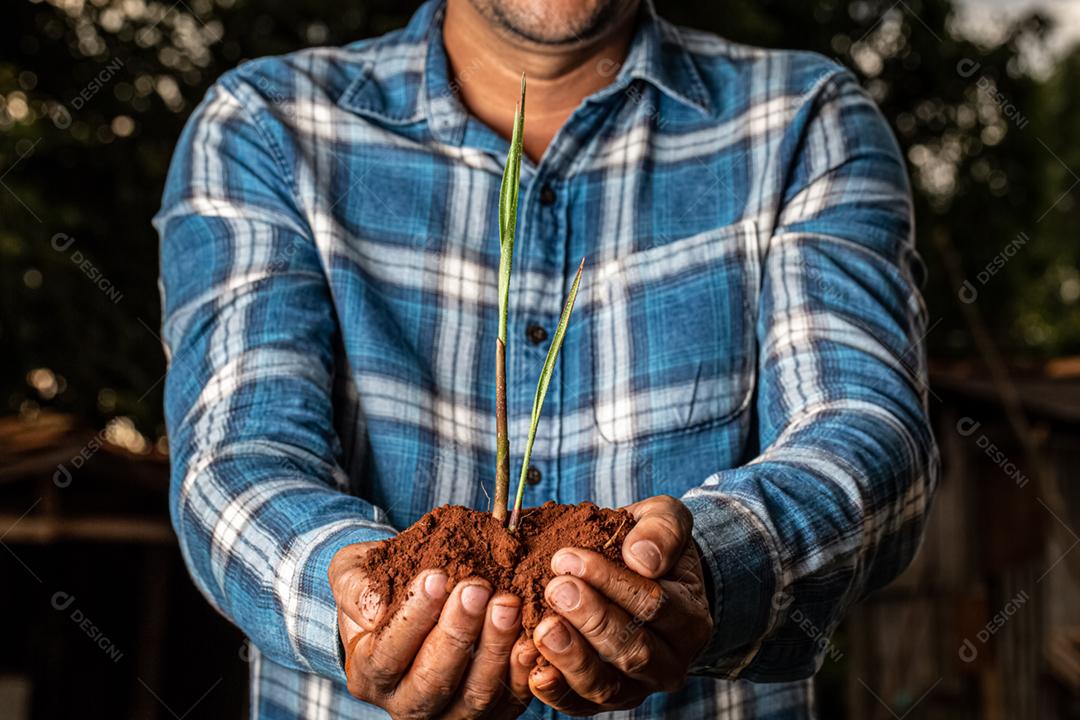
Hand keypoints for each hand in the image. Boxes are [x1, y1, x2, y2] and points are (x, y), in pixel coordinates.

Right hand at [329, 542, 531, 719]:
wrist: (410, 598)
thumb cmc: (380, 584)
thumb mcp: (353, 575)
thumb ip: (356, 588)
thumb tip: (376, 609)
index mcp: (368, 673)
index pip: (388, 654)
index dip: (414, 617)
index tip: (436, 576)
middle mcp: (405, 704)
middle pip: (432, 681)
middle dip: (457, 633)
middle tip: (477, 588)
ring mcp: (448, 714)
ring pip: (473, 697)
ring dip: (494, 648)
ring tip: (506, 603)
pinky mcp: (489, 713)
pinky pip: (508, 702)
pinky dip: (522, 671)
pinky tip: (530, 635)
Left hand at [526, 495, 712, 714]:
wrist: (637, 573)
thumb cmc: (648, 545)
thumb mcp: (665, 520)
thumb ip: (663, 530)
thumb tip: (642, 558)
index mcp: (690, 619)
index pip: (654, 605)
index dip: (611, 582)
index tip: (569, 557)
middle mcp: (670, 663)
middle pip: (634, 650)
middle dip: (592, 619)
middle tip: (557, 589)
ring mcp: (637, 688)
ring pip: (606, 684)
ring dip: (572, 657)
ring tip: (543, 628)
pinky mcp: (602, 701)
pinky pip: (579, 705)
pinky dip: (556, 691)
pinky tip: (534, 667)